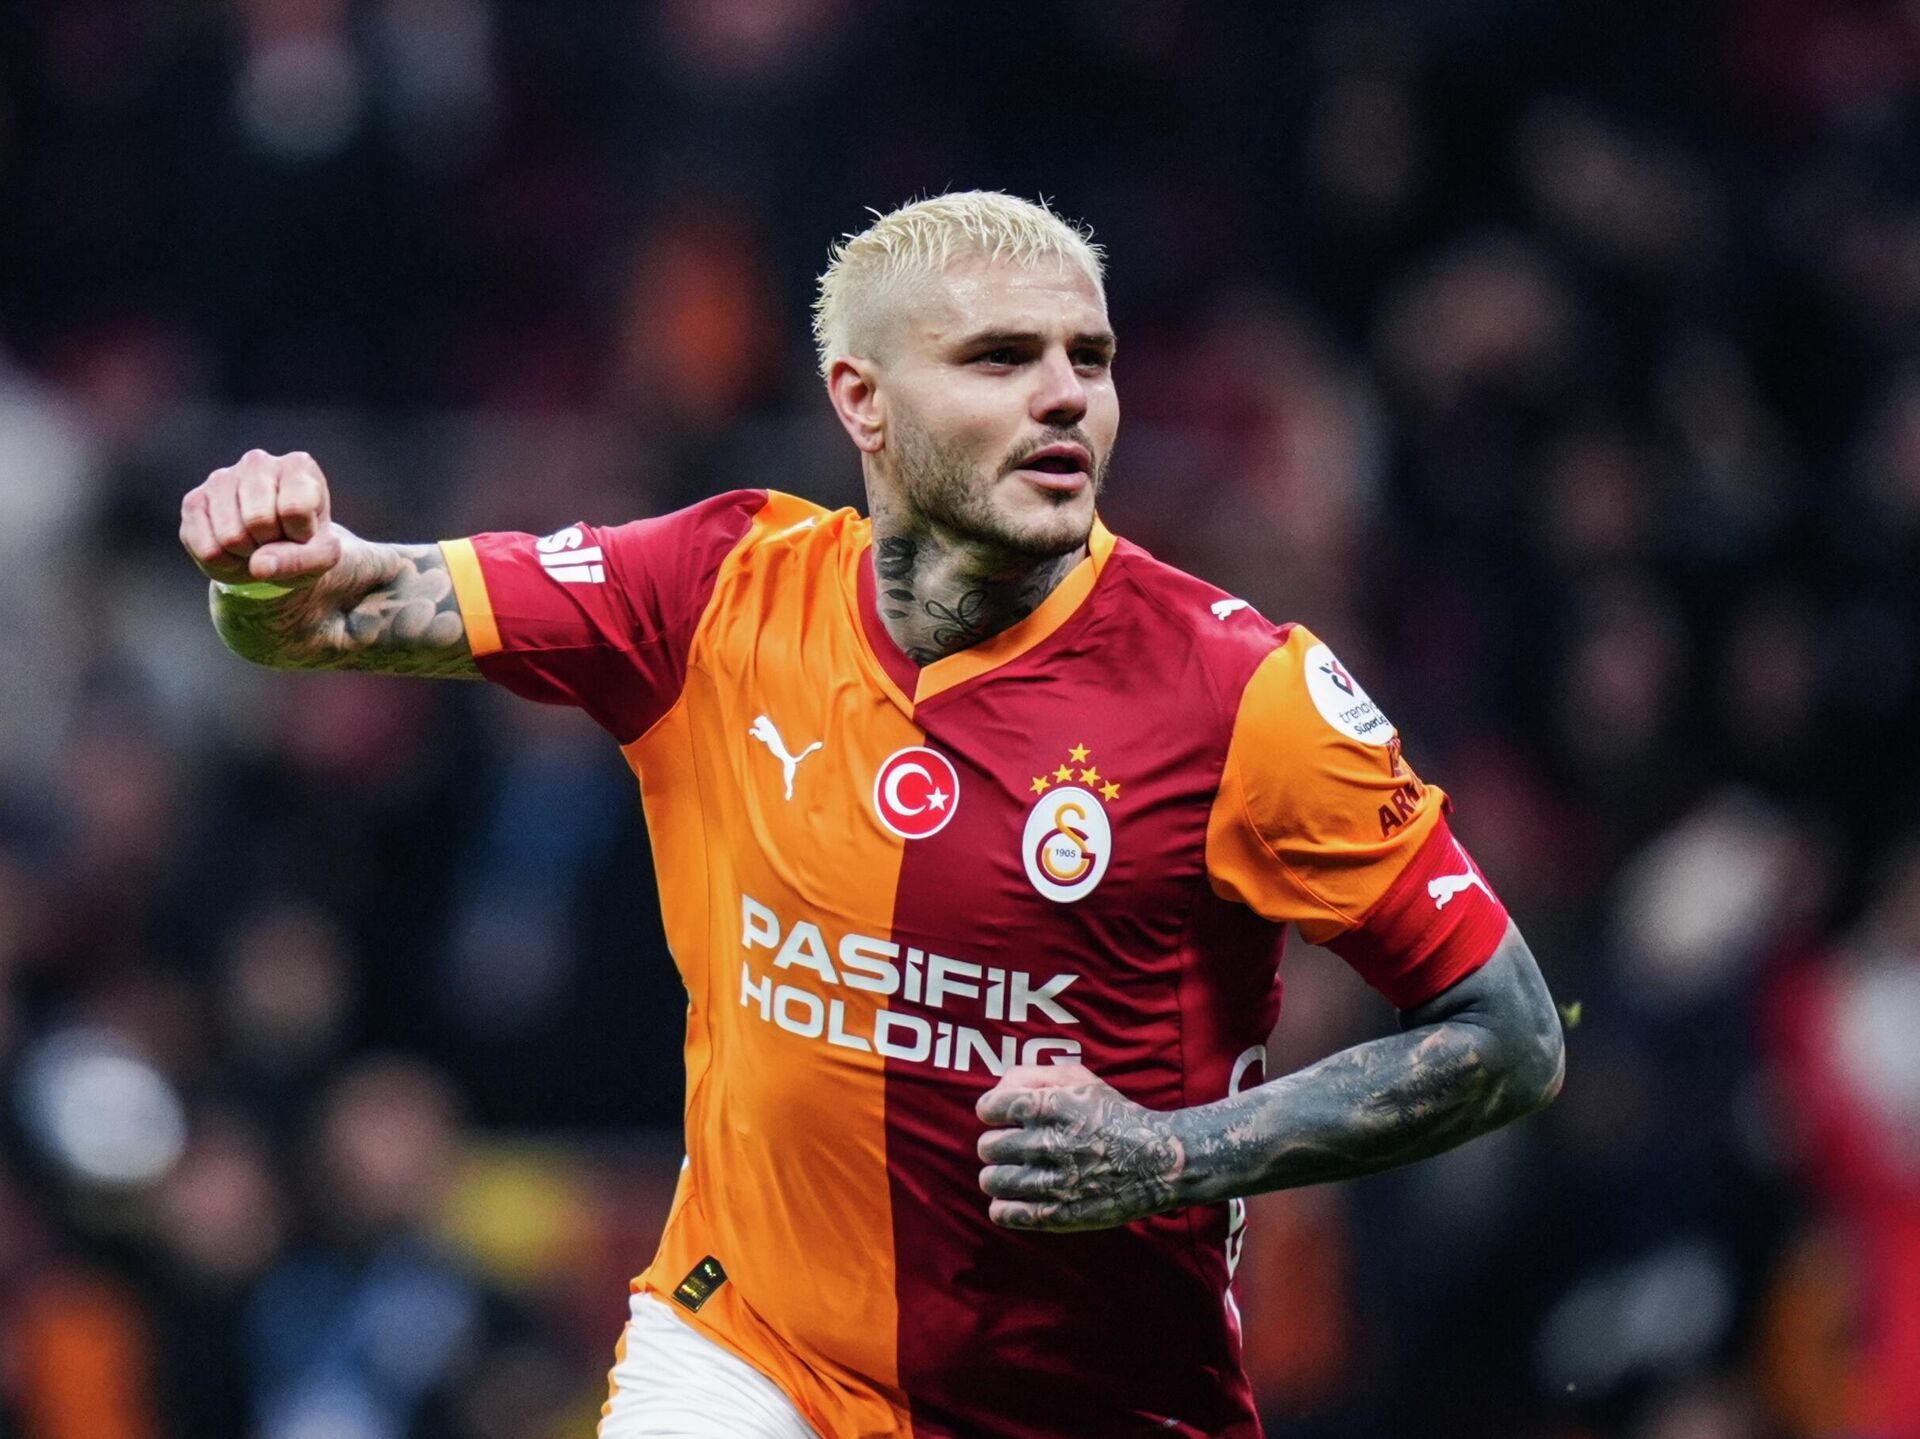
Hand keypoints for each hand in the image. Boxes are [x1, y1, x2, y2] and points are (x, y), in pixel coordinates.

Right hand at [180, 449, 343, 587]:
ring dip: (246, 555)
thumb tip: (259, 566)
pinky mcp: (194, 502)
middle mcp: (256, 463)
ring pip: (231, 537)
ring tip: (256, 544)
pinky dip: (224, 563)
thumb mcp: (322, 557)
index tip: (303, 533)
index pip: (294, 509)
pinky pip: (207, 549)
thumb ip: (302, 560)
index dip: (300, 535)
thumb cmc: (304, 544)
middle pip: (258, 520)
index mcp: (297, 466)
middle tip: (276, 540)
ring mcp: (220, 479)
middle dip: (270, 544)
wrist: (277, 550)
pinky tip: (234, 549)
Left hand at [975, 1063, 1187, 1231]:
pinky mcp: (1060, 1215)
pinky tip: (1011, 1199)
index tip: (1000, 1117)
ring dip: (995, 1175)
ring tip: (1009, 1173)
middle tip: (1009, 1147)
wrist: (1159, 1161)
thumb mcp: (1079, 1079)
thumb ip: (1031, 1075)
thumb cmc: (1112, 1115)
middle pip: (989, 1145)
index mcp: (1053, 1106)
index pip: (991, 1108)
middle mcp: (1051, 1143)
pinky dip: (1001, 1207)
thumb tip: (995, 1093)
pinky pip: (1005, 1213)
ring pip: (992, 1180)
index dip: (991, 1111)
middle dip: (994, 1144)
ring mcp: (1055, 1182)